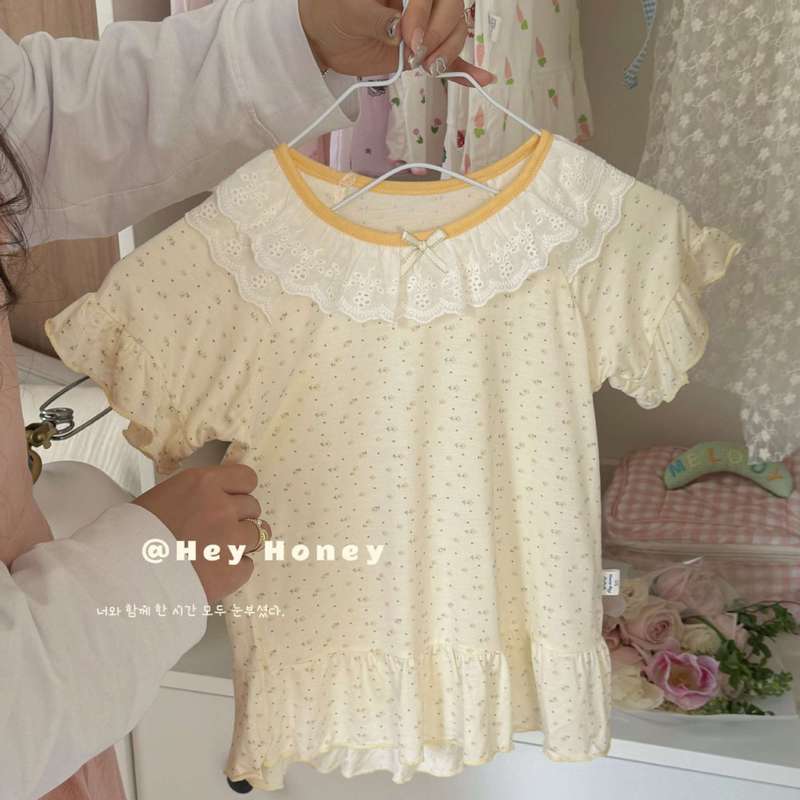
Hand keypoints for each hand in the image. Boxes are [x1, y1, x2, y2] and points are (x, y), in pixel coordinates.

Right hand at [132, 463, 264, 601]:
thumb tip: (212, 500)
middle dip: (238, 518)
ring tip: (216, 552)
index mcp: (203, 484)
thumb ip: (196, 496)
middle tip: (217, 531)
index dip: (240, 490)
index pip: (246, 477)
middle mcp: (223, 507)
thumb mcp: (163, 498)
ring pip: (256, 535)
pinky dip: (234, 570)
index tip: (233, 499)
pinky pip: (247, 566)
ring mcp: (232, 540)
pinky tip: (213, 572)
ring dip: (240, 543)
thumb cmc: (132, 536)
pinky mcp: (233, 571)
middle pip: (252, 507)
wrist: (123, 577)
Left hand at [298, 0, 494, 87]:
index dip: (426, 12)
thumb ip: (373, 19)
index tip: (408, 37)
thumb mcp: (347, 11)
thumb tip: (398, 30)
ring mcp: (426, 24)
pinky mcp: (425, 49)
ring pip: (456, 31)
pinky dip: (465, 70)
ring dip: (448, 53)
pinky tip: (483, 79)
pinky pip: (451, 58)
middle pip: (452, 8)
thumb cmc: (332, 12)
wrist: (324, 36)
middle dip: (440, 34)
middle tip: (416, 55)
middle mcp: (421, 0)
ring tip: (427, 69)